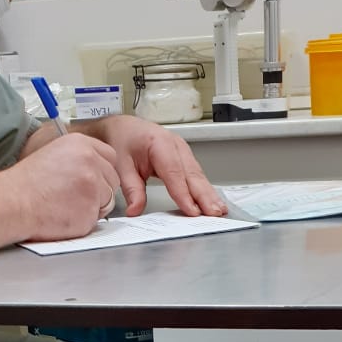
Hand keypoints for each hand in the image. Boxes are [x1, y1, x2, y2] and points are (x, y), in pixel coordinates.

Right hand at [11, 133, 119, 241]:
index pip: (110, 157)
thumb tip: (94, 170)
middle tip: (74, 197)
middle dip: (99, 192)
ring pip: (107, 201)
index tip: (90, 180)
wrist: (12, 202)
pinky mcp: (90, 210)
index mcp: (81, 144)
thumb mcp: (54, 155)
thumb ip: (78, 159)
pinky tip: (64, 216)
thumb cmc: (26, 184)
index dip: (102, 172)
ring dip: (92, 207)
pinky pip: (96, 219)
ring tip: (66, 206)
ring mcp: (93, 186)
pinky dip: (82, 222)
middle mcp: (91, 162)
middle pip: (112, 180)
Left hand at [88, 116, 226, 217]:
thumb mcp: (121, 166)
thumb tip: (135, 210)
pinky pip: (197, 175)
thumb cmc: (124, 141)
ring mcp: (183, 151)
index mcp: (159, 143)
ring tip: (219, 210)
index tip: (192, 211)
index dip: (184, 194)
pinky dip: (205, 190)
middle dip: (205, 196)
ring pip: (198, 175)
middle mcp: (175, 145)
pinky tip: (212, 201)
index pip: (174, 173)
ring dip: (209, 194)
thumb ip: (131, 189)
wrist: (124, 127)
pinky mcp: (185, 158)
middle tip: (214, 213)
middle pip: (193, 174)